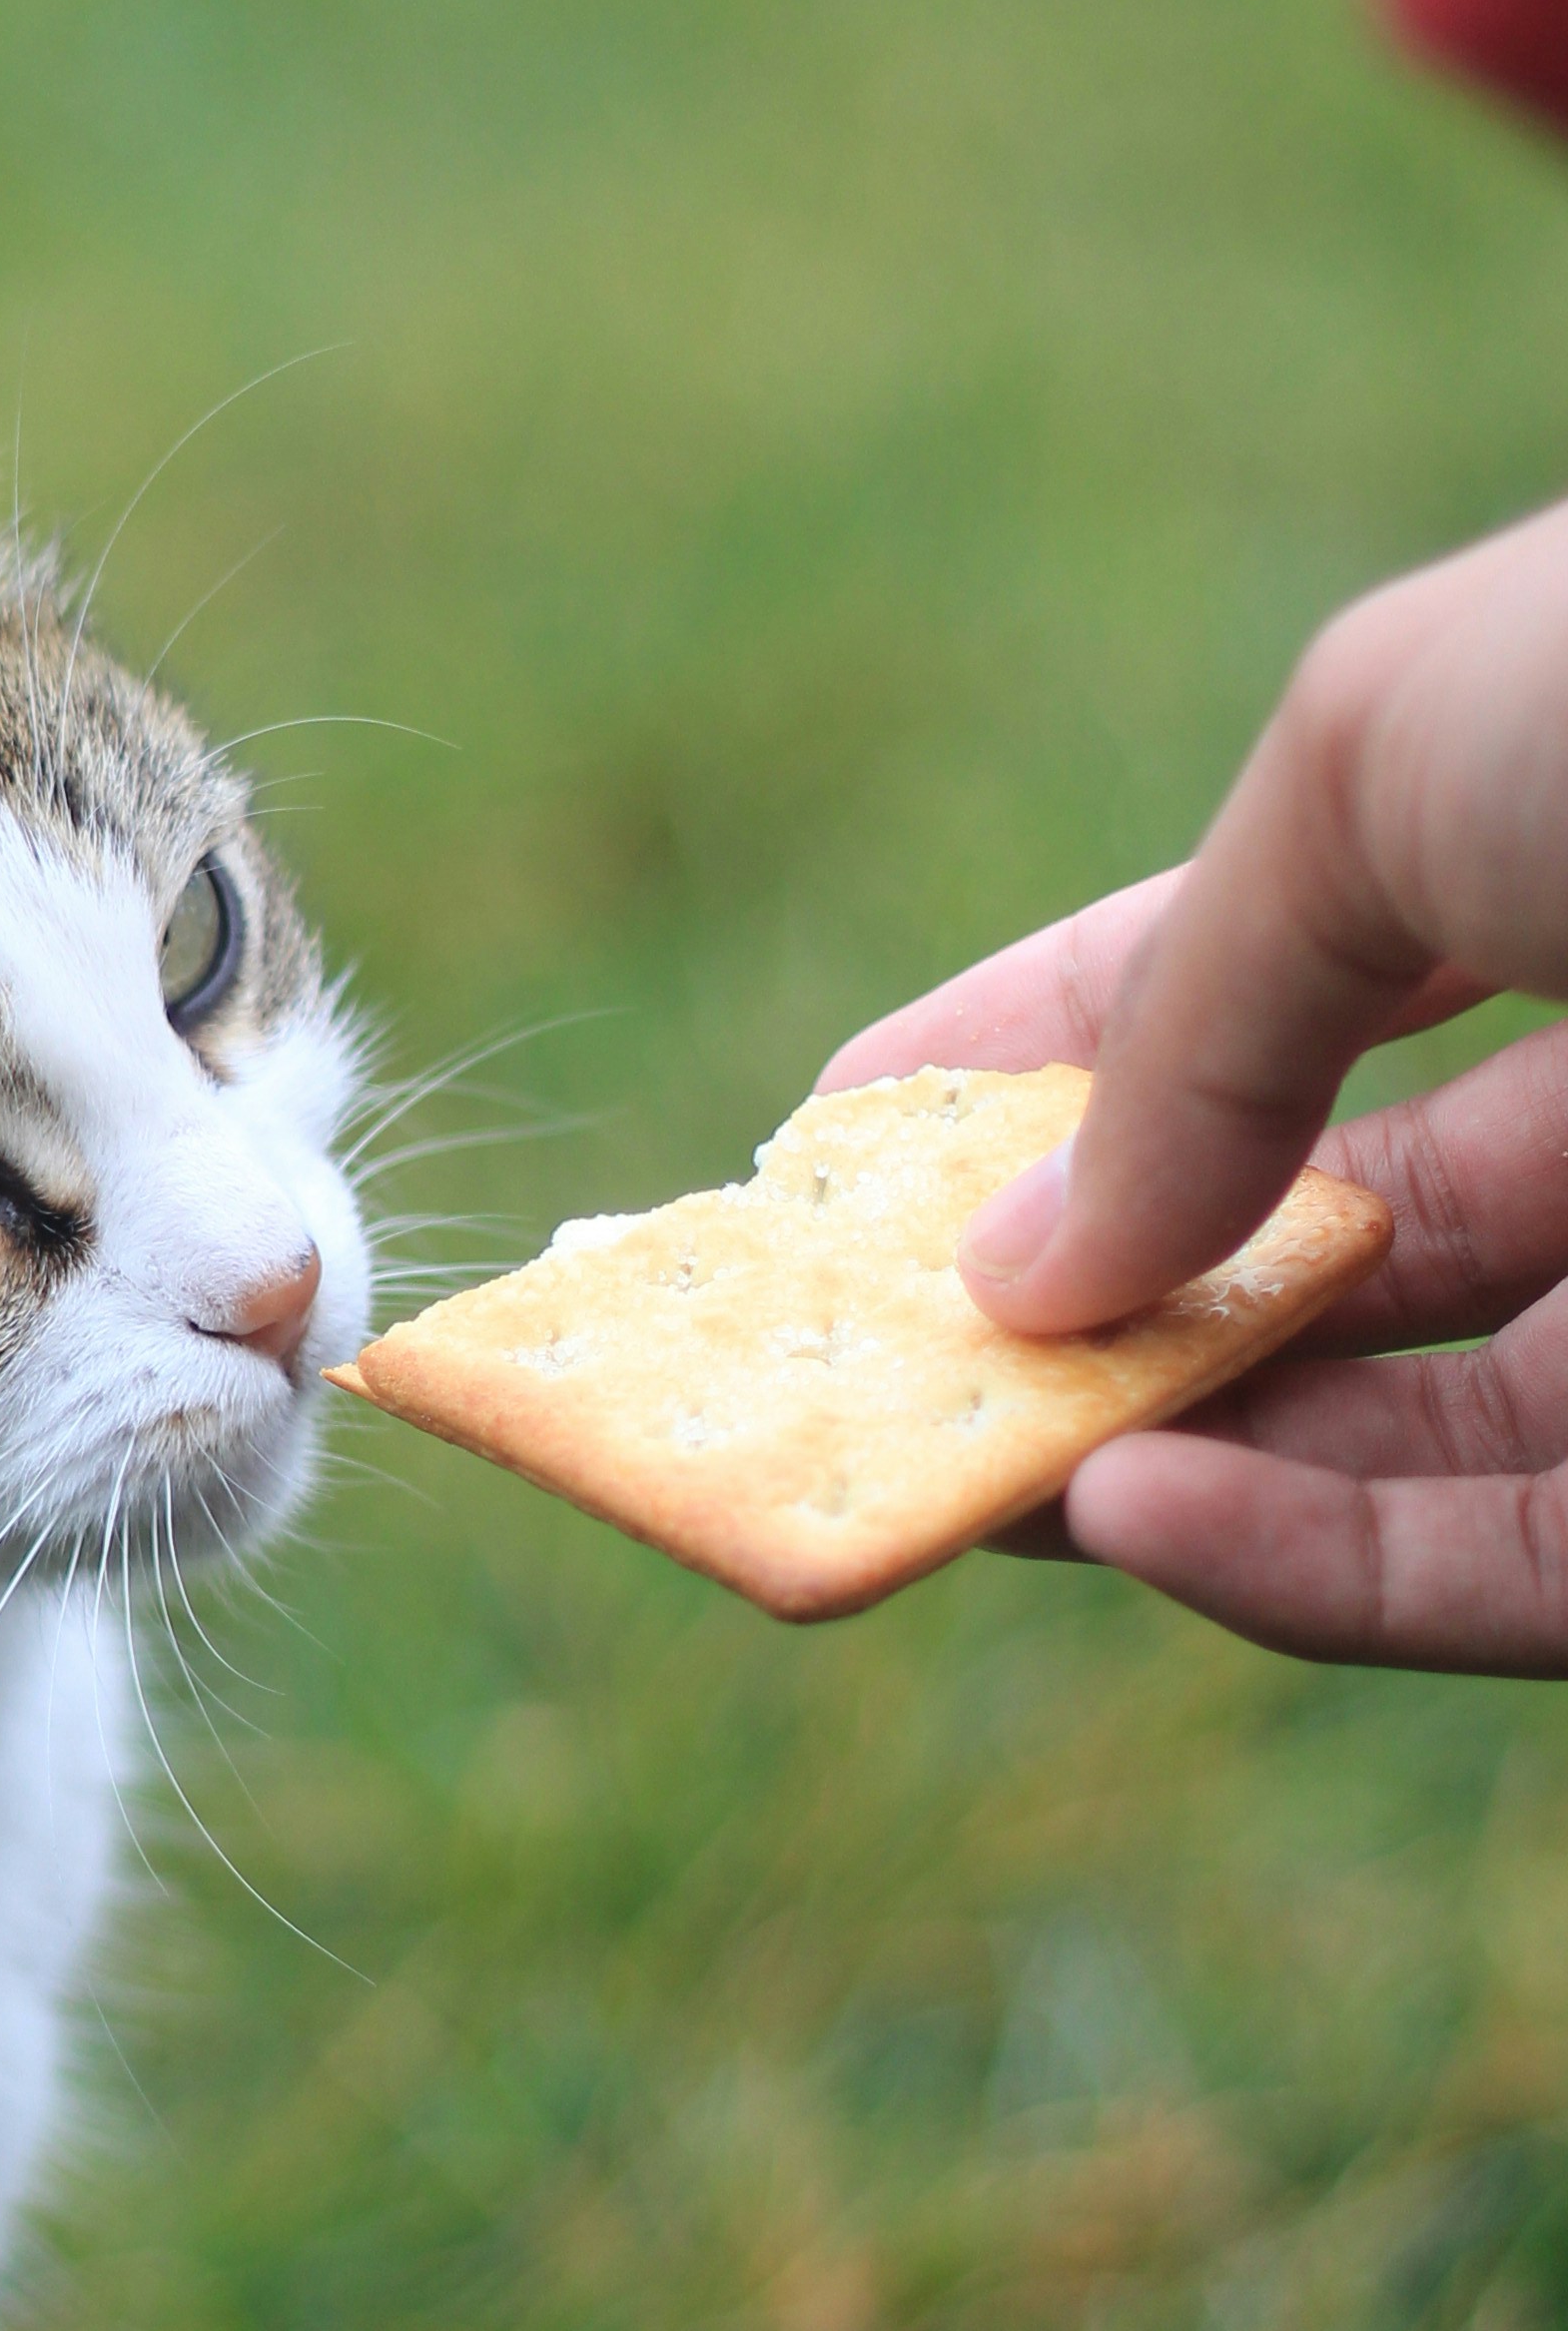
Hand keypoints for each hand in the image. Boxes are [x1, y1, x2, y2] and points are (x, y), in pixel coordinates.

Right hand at [818, 494, 1567, 1669]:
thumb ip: (1188, 1022)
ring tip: (971, 1465)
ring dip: (1162, 1460)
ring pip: (1400, 1438)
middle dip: (1085, 1303)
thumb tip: (1015, 1260)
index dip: (1040, 1054)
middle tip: (857, 1360)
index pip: (1268, 974)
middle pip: (1324, 1242)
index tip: (831, 1140)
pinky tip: (1129, 1520)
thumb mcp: (1380, 764)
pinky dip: (1304, 1566)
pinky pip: (1515, 1566)